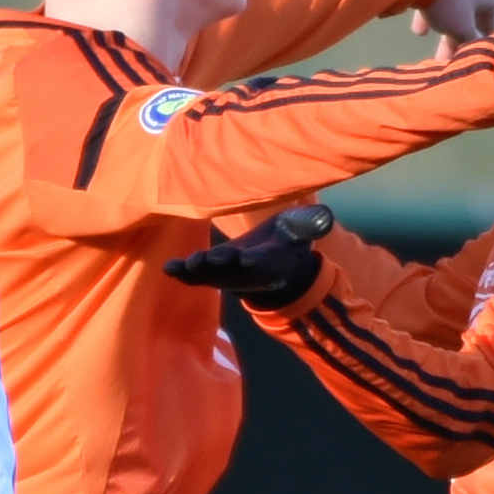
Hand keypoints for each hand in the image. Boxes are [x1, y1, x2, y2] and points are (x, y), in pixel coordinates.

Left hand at [162, 205, 333, 306]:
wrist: (274, 265)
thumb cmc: (287, 241)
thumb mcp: (302, 230)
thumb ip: (311, 223)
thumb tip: (326, 215)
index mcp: (270, 261)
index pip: (262, 261)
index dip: (253, 260)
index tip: (244, 257)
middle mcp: (246, 272)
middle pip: (233, 271)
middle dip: (220, 265)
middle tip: (205, 260)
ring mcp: (228, 276)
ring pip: (212, 276)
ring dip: (199, 271)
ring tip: (186, 264)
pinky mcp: (213, 273)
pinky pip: (197, 277)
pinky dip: (183, 274)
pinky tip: (168, 268)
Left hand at [411, 0, 493, 54]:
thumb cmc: (449, 0)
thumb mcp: (461, 28)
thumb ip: (469, 40)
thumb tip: (474, 47)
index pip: (489, 27)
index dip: (477, 47)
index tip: (464, 62)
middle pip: (468, 18)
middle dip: (455, 40)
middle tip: (442, 61)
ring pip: (451, 7)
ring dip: (442, 27)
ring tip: (429, 46)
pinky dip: (431, 11)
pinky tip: (419, 28)